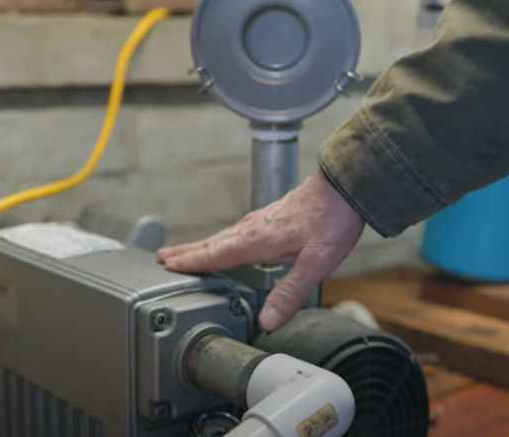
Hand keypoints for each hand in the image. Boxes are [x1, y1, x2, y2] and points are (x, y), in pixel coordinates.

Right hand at [157, 172, 364, 330]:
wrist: (346, 186)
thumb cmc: (333, 221)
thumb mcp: (314, 264)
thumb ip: (289, 293)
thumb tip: (267, 322)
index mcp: (257, 240)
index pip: (215, 255)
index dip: (190, 263)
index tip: (167, 267)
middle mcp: (254, 227)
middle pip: (212, 243)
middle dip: (187, 252)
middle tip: (162, 258)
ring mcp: (262, 219)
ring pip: (223, 235)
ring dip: (202, 244)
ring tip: (185, 252)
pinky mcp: (273, 215)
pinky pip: (237, 230)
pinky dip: (222, 238)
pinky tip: (228, 241)